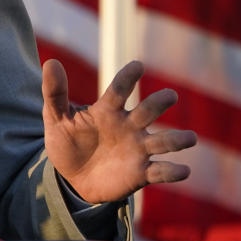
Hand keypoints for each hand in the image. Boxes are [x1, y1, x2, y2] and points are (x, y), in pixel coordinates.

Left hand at [42, 59, 196, 203]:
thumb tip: (51, 62)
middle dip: (159, 103)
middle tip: (169, 96)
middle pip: (148, 110)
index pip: (119, 90)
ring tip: (190, 137)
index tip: (138, 65)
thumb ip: (54, 93)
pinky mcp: (142, 172)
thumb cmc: (67, 142)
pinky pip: (161, 171)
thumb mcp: (56, 118)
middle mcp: (128, 126)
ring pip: (163, 141)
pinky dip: (173, 171)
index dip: (128, 77)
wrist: (72, 177)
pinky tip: (184, 170)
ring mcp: (137, 148)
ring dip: (177, 139)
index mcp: (107, 110)